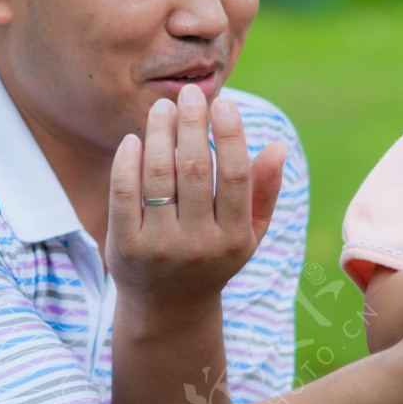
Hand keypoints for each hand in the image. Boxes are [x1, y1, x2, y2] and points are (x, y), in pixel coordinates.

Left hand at [107, 84, 289, 323]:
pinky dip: (127, 161)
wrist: (167, 309)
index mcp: (234, 239)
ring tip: (161, 108)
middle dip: (192, 124)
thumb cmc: (214, 258)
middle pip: (194, 170)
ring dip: (159, 134)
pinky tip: (134, 139)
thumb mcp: (248, 233)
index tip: (223, 103)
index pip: (234, 176)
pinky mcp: (124, 248)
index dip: (230, 135)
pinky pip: (124, 193)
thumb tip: (278, 146)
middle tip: (188, 94)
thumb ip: (264, 191)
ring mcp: (158, 248)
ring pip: (158, 176)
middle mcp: (198, 245)